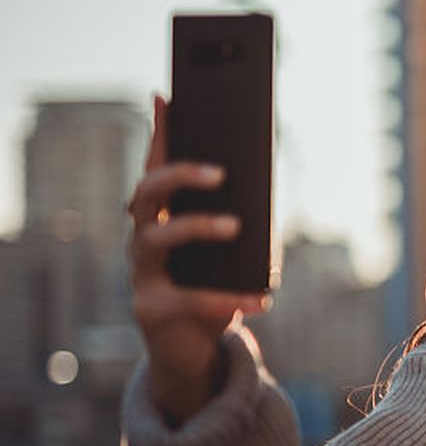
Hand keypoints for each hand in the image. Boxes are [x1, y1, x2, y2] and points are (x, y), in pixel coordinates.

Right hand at [126, 94, 268, 421]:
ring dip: (197, 227)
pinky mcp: (152, 310)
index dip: (159, 132)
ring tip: (237, 226)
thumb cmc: (216, 287)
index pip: (156, 167)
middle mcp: (142, 238)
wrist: (193, 350)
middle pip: (146, 193)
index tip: (167, 95)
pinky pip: (189, 301)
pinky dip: (229, 299)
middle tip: (222, 172)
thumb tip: (264, 177)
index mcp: (161, 217)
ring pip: (156, 239)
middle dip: (181, 175)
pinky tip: (261, 299)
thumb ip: (242, 216)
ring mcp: (141, 274)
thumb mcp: (231, 252)